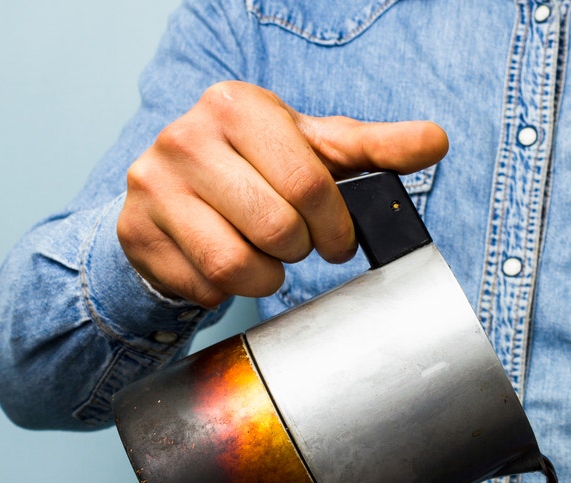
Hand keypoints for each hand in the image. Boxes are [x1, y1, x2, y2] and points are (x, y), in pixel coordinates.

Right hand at [117, 80, 448, 306]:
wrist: (174, 193)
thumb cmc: (256, 169)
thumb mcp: (314, 150)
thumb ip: (376, 148)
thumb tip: (435, 140)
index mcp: (236, 105)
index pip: (309, 182)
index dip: (335, 225)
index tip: (337, 238)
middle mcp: (185, 137)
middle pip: (276, 227)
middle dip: (299, 248)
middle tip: (293, 242)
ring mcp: (152, 185)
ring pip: (236, 265)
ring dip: (265, 275)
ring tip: (262, 254)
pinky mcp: (135, 232)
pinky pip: (203, 286)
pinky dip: (226, 290)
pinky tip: (223, 262)